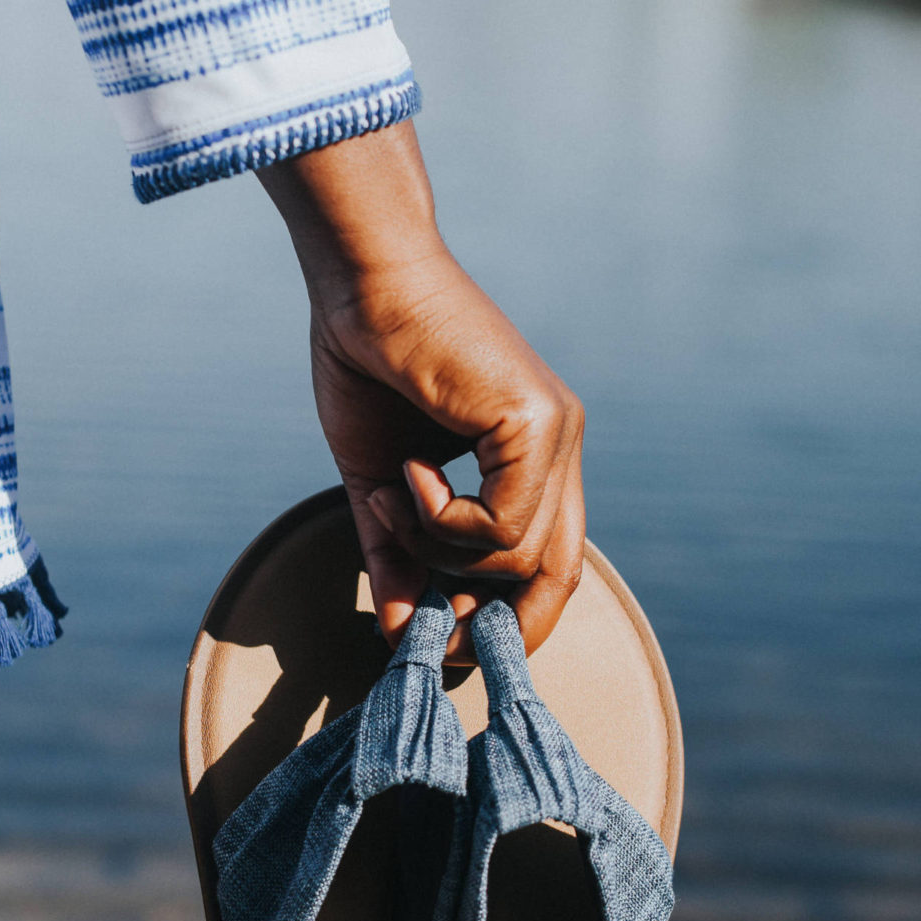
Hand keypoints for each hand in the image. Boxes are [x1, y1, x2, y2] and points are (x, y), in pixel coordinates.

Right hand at [259, 125, 584, 657]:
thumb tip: (400, 631)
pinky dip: (443, 519)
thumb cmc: (367, 365)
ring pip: (520, 557)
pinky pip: (503, 525)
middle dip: (496, 625)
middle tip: (427, 632)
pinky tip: (409, 472)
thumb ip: (398, 553)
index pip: (550, 566)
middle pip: (557, 576)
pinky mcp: (537, 422)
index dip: (507, 619)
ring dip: (439, 549)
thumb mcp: (380, 484)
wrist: (362, 282)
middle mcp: (558, 447)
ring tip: (392, 495)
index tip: (443, 638)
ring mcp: (556, 433)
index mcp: (532, 457)